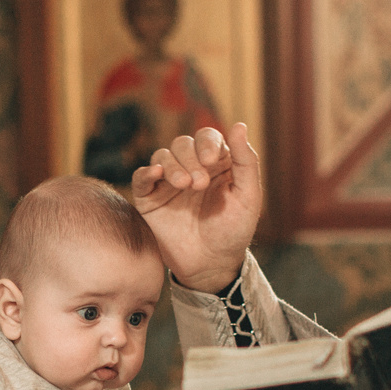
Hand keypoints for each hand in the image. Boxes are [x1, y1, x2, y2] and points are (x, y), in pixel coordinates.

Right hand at [131, 123, 262, 292]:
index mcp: (215, 163)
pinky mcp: (150, 198)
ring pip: (162, 156)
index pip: (206, 137)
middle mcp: (190, 168)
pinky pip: (141, 177)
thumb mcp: (248, 196)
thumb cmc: (233, 231)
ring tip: (184, 185)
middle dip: (190, 159)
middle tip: (199, 183)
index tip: (211, 160)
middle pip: (182, 144)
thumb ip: (245, 161)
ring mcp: (168, 183)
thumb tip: (239, 125)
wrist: (212, 264)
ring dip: (172, 166)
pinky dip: (146, 173)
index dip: (206, 143)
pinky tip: (156, 176)